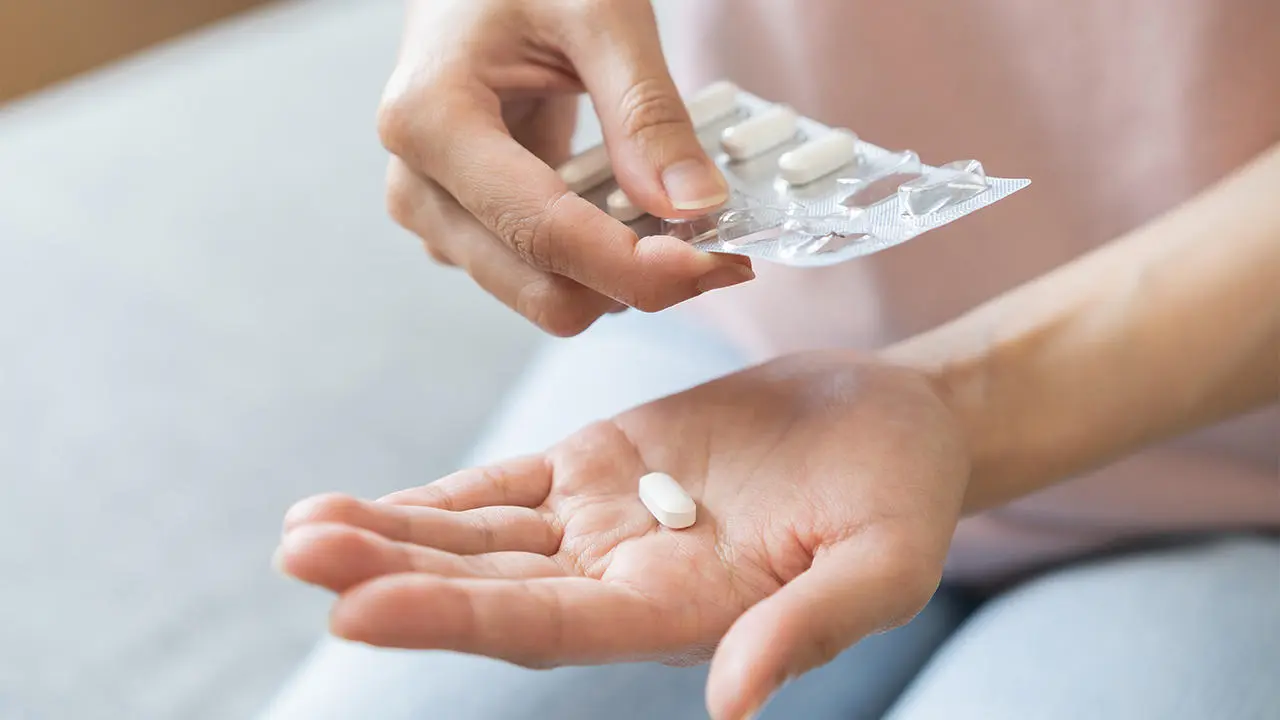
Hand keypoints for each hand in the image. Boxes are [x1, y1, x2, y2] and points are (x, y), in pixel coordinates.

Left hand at [277, 353, 968, 718]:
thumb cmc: (904, 497)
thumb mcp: (882, 563)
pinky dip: (431, 500)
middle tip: (299, 556)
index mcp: (680, 615)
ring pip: (478, 539)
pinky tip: (357, 505)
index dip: (456, 619)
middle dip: (392, 576)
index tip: (359, 610)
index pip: (549, 628)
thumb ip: (809, 628)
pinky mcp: (595, 468)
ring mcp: (602, 524)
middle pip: (490, 588)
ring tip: (302, 530)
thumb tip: (732, 710)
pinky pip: (499, 492)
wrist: (893, 422)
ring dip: (390, 537)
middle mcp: (623, 581)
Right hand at [379, 0, 752, 336]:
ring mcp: (436, 215)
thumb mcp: (599, 13)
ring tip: (668, 210)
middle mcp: (418, 185)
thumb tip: (694, 205)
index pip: (546, 234)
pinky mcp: (462, 228)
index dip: (639, 268)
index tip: (721, 263)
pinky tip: (627, 207)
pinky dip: (598, 260)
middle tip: (716, 243)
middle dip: (636, 281)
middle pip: (544, 291)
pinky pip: (542, 276)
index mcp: (431, 121)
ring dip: (619, 273)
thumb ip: (646, 111)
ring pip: (545, 295)